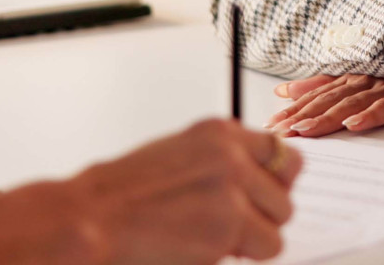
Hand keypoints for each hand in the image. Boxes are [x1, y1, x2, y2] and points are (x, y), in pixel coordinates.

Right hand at [0, 119, 302, 264]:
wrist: (96, 215)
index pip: (277, 147)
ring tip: (220, 237)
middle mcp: (229, 153)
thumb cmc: (124, 191)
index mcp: (217, 131)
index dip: (276, 175)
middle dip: (268, 208)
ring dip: (257, 236)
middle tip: (241, 222)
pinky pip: (266, 248)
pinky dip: (243, 257)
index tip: (268, 189)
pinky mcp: (228, 225)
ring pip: (279, 221)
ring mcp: (232, 188)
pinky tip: (211, 249)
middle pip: (286, 185)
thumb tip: (254, 177)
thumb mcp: (178, 154)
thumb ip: (220, 159)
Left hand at [265, 65, 383, 137]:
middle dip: (299, 117)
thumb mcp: (357, 83)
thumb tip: (285, 90)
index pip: (315, 96)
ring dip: (325, 118)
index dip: (292, 109)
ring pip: (349, 105)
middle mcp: (361, 81)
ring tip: (305, 130)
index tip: (270, 124)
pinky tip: (354, 125)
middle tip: (277, 132)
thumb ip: (321, 85)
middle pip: (326, 101)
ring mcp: (383, 89)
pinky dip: (368, 116)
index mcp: (348, 80)